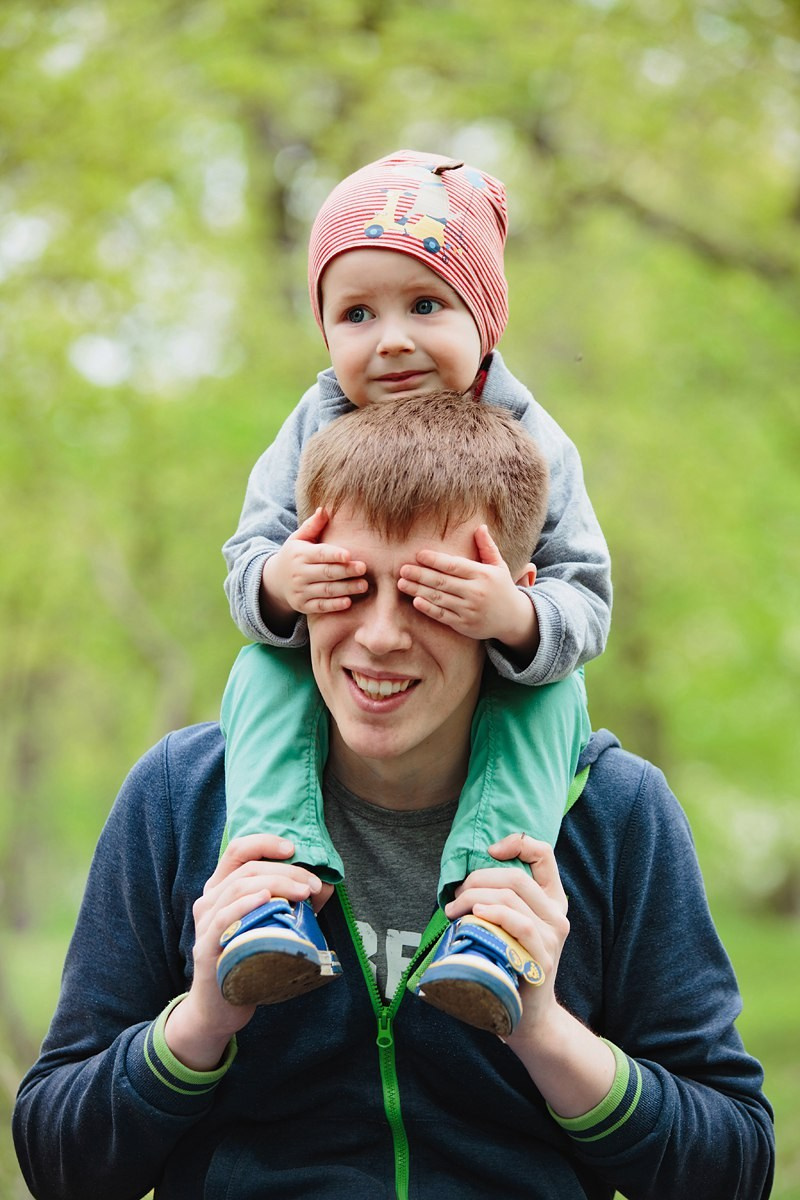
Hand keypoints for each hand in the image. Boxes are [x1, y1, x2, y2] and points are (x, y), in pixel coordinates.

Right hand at [164, 835, 331, 1070]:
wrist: (221, 1007)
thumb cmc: (249, 959)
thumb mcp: (270, 923)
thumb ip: (291, 901)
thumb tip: (325, 885)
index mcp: (222, 888)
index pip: (238, 850)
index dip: (265, 842)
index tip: (293, 848)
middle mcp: (209, 900)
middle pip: (247, 869)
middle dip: (285, 871)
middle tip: (313, 885)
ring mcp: (205, 924)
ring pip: (238, 887)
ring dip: (276, 884)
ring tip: (303, 894)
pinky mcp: (206, 948)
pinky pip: (222, 919)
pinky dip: (244, 904)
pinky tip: (265, 899)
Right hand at [261, 508, 366, 629]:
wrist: (275, 580)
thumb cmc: (295, 555)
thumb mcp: (299, 538)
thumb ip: (313, 525)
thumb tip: (324, 509)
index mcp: (299, 554)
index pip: (319, 554)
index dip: (333, 555)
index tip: (349, 555)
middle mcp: (299, 573)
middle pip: (325, 572)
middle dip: (345, 571)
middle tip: (363, 568)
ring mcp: (300, 591)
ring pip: (325, 591)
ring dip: (345, 589)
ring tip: (363, 585)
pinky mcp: (302, 606)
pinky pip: (320, 606)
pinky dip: (333, 605)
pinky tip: (348, 602)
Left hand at [397, 525, 538, 655]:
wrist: (514, 618)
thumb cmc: (502, 587)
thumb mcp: (499, 566)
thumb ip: (487, 547)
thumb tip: (480, 526)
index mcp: (483, 575)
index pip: (455, 566)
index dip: (435, 560)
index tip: (418, 555)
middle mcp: (476, 593)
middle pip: (443, 582)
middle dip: (420, 575)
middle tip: (402, 569)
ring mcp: (469, 610)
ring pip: (439, 599)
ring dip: (418, 591)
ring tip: (402, 583)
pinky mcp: (464, 625)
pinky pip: (443, 615)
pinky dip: (429, 609)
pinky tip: (416, 601)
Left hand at [445, 833, 568, 1041]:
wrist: (527, 1017)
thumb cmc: (510, 964)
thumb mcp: (509, 925)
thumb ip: (501, 899)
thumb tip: (466, 877)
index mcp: (551, 900)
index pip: (544, 855)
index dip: (517, 843)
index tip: (490, 851)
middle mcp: (556, 915)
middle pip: (517, 877)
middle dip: (479, 878)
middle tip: (456, 894)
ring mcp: (552, 937)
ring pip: (513, 898)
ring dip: (475, 897)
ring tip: (454, 909)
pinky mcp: (542, 959)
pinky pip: (519, 925)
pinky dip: (495, 914)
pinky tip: (476, 914)